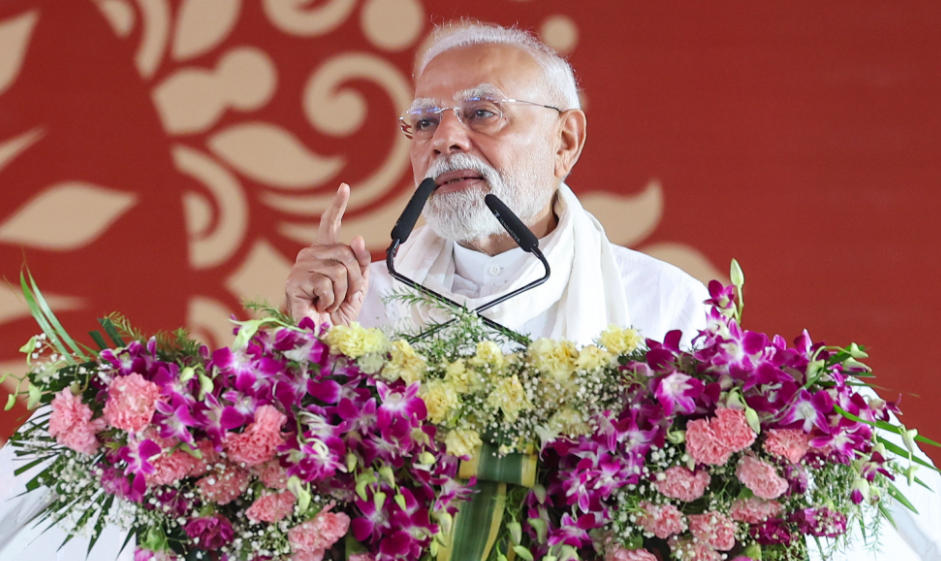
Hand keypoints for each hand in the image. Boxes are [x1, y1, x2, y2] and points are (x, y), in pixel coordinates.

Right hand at [285, 183, 371, 325]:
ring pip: (339, 269)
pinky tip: (320, 307)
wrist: (325, 336)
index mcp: (324, 254)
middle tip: (343, 297)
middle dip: (354, 279)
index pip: (329, 225)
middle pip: (346, 253)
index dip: (337, 206)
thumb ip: (360, 261)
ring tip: (329, 304)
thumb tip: (358, 237)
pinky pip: (326, 283)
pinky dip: (330, 300)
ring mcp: (300, 267)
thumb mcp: (358, 285)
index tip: (344, 187)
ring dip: (341, 293)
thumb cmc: (339, 313)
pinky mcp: (294, 281)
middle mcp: (309, 256)